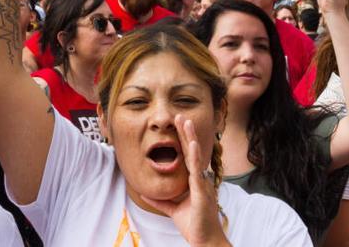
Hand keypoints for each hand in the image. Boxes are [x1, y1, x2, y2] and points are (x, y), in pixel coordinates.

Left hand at [140, 116, 228, 246]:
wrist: (205, 240)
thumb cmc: (194, 225)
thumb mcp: (172, 210)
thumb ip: (159, 200)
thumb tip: (143, 192)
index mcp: (194, 181)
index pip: (187, 156)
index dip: (183, 140)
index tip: (178, 124)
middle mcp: (199, 178)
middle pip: (191, 151)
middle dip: (185, 133)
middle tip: (180, 115)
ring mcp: (202, 182)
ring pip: (195, 156)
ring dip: (190, 137)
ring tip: (185, 122)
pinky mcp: (201, 190)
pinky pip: (197, 170)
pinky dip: (195, 156)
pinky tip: (192, 144)